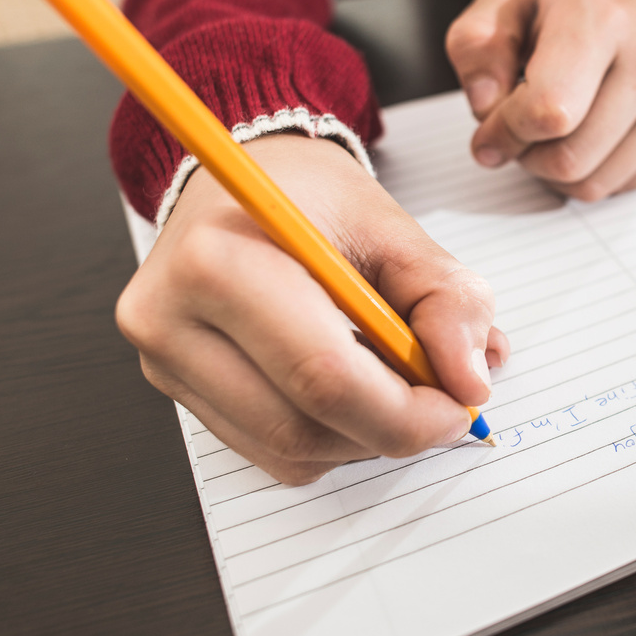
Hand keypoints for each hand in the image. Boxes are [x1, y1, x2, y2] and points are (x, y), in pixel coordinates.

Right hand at [116, 134, 509, 485]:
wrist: (247, 181)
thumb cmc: (314, 198)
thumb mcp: (396, 229)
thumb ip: (448, 301)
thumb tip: (471, 380)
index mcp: (218, 261)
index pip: (322, 376)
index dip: (406, 413)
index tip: (460, 406)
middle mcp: (172, 318)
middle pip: (303, 427)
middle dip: (392, 429)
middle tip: (443, 401)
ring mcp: (164, 361)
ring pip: (291, 453)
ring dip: (363, 436)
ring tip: (391, 378)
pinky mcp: (176, 389)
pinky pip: (272, 453)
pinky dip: (330, 436)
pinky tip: (349, 385)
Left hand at [446, 0, 635, 200]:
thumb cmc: (566, 11)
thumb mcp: (504, 6)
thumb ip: (474, 48)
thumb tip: (484, 106)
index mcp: (600, 18)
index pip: (548, 111)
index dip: (505, 133)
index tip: (488, 130)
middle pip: (570, 159)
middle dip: (527, 157)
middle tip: (519, 132)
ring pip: (593, 185)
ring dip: (555, 172)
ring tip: (553, 133)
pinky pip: (621, 188)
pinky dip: (591, 174)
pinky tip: (589, 136)